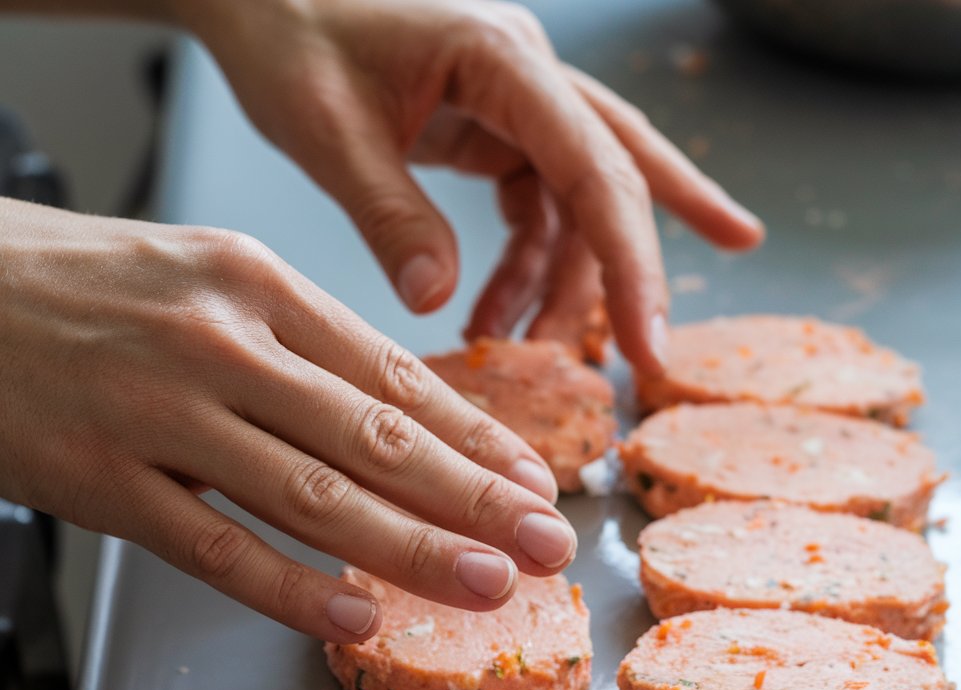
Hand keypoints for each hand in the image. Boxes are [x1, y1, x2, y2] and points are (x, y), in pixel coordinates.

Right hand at [0, 198, 572, 641]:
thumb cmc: (88, 286)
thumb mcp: (210, 277)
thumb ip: (304, 345)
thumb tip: (403, 414)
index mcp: (260, 286)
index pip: (398, 376)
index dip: (478, 438)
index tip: (535, 481)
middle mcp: (223, 344)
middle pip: (377, 438)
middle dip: (476, 500)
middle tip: (550, 542)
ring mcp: (160, 414)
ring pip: (311, 496)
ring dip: (411, 548)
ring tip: (488, 584)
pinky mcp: (99, 478)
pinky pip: (214, 547)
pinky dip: (290, 588)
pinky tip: (354, 616)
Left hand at [171, 0, 762, 372]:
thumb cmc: (289, 35)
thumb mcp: (328, 131)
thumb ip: (389, 216)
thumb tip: (436, 301)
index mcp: (502, 62)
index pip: (594, 168)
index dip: (630, 261)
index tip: (647, 340)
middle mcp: (527, 79)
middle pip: (611, 182)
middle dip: (631, 276)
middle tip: (648, 360)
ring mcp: (515, 107)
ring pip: (573, 209)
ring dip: (555, 287)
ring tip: (520, 351)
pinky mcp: (493, 134)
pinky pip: (533, 213)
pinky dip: (521, 272)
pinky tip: (494, 319)